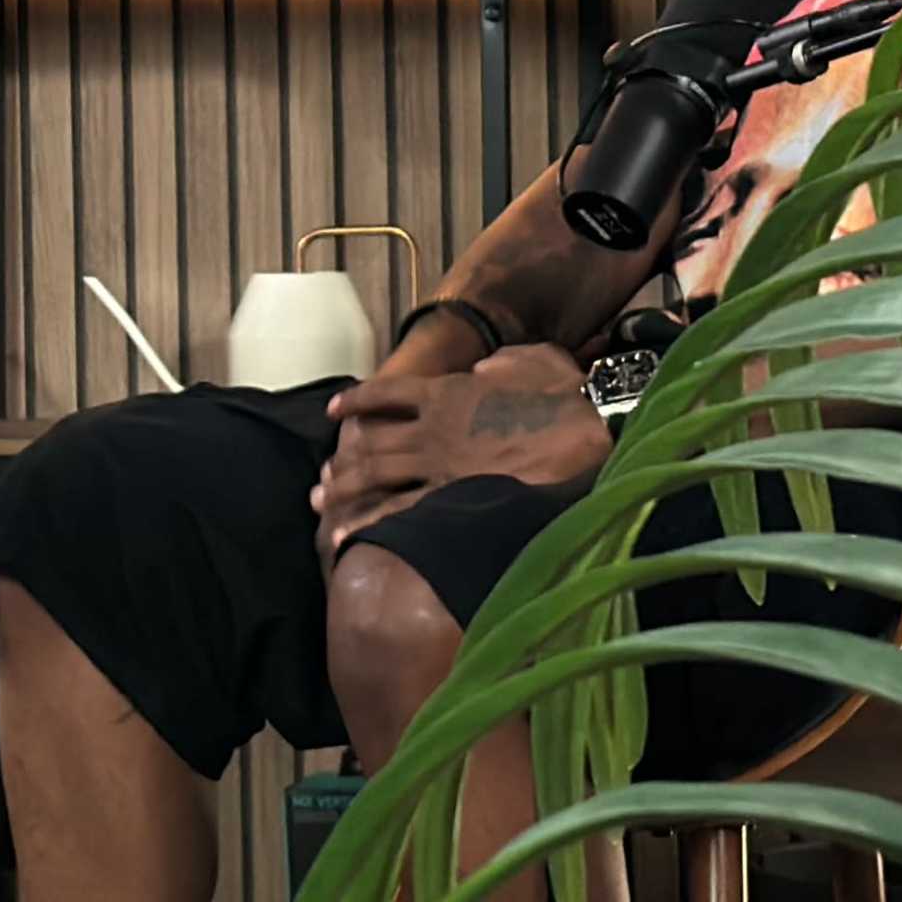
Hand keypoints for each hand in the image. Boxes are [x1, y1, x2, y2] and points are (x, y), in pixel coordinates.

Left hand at [311, 344, 609, 559]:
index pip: (385, 393)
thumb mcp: (531, 362)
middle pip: (369, 442)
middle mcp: (430, 428)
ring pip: (373, 476)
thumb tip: (487, 369)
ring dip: (342, 490)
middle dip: (342, 461)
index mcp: (446, 391)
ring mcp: (438, 464)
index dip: (356, 400)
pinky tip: (342, 540)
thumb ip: (503, 364)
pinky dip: (365, 525)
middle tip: (322, 478)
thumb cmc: (563, 396)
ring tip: (320, 503)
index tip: (335, 410)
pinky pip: (397, 513)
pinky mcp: (451, 497)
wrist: (581, 434)